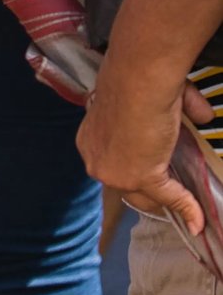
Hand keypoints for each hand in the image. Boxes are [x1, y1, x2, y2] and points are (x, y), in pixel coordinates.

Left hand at [77, 48, 215, 235]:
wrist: (138, 76)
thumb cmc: (139, 77)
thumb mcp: (149, 99)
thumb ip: (175, 110)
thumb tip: (204, 114)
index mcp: (91, 138)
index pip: (114, 166)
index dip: (136, 172)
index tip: (157, 176)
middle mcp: (95, 158)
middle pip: (126, 187)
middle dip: (150, 193)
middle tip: (174, 192)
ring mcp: (115, 172)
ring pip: (145, 196)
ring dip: (168, 200)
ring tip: (188, 207)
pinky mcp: (139, 177)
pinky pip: (169, 197)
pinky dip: (187, 208)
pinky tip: (199, 219)